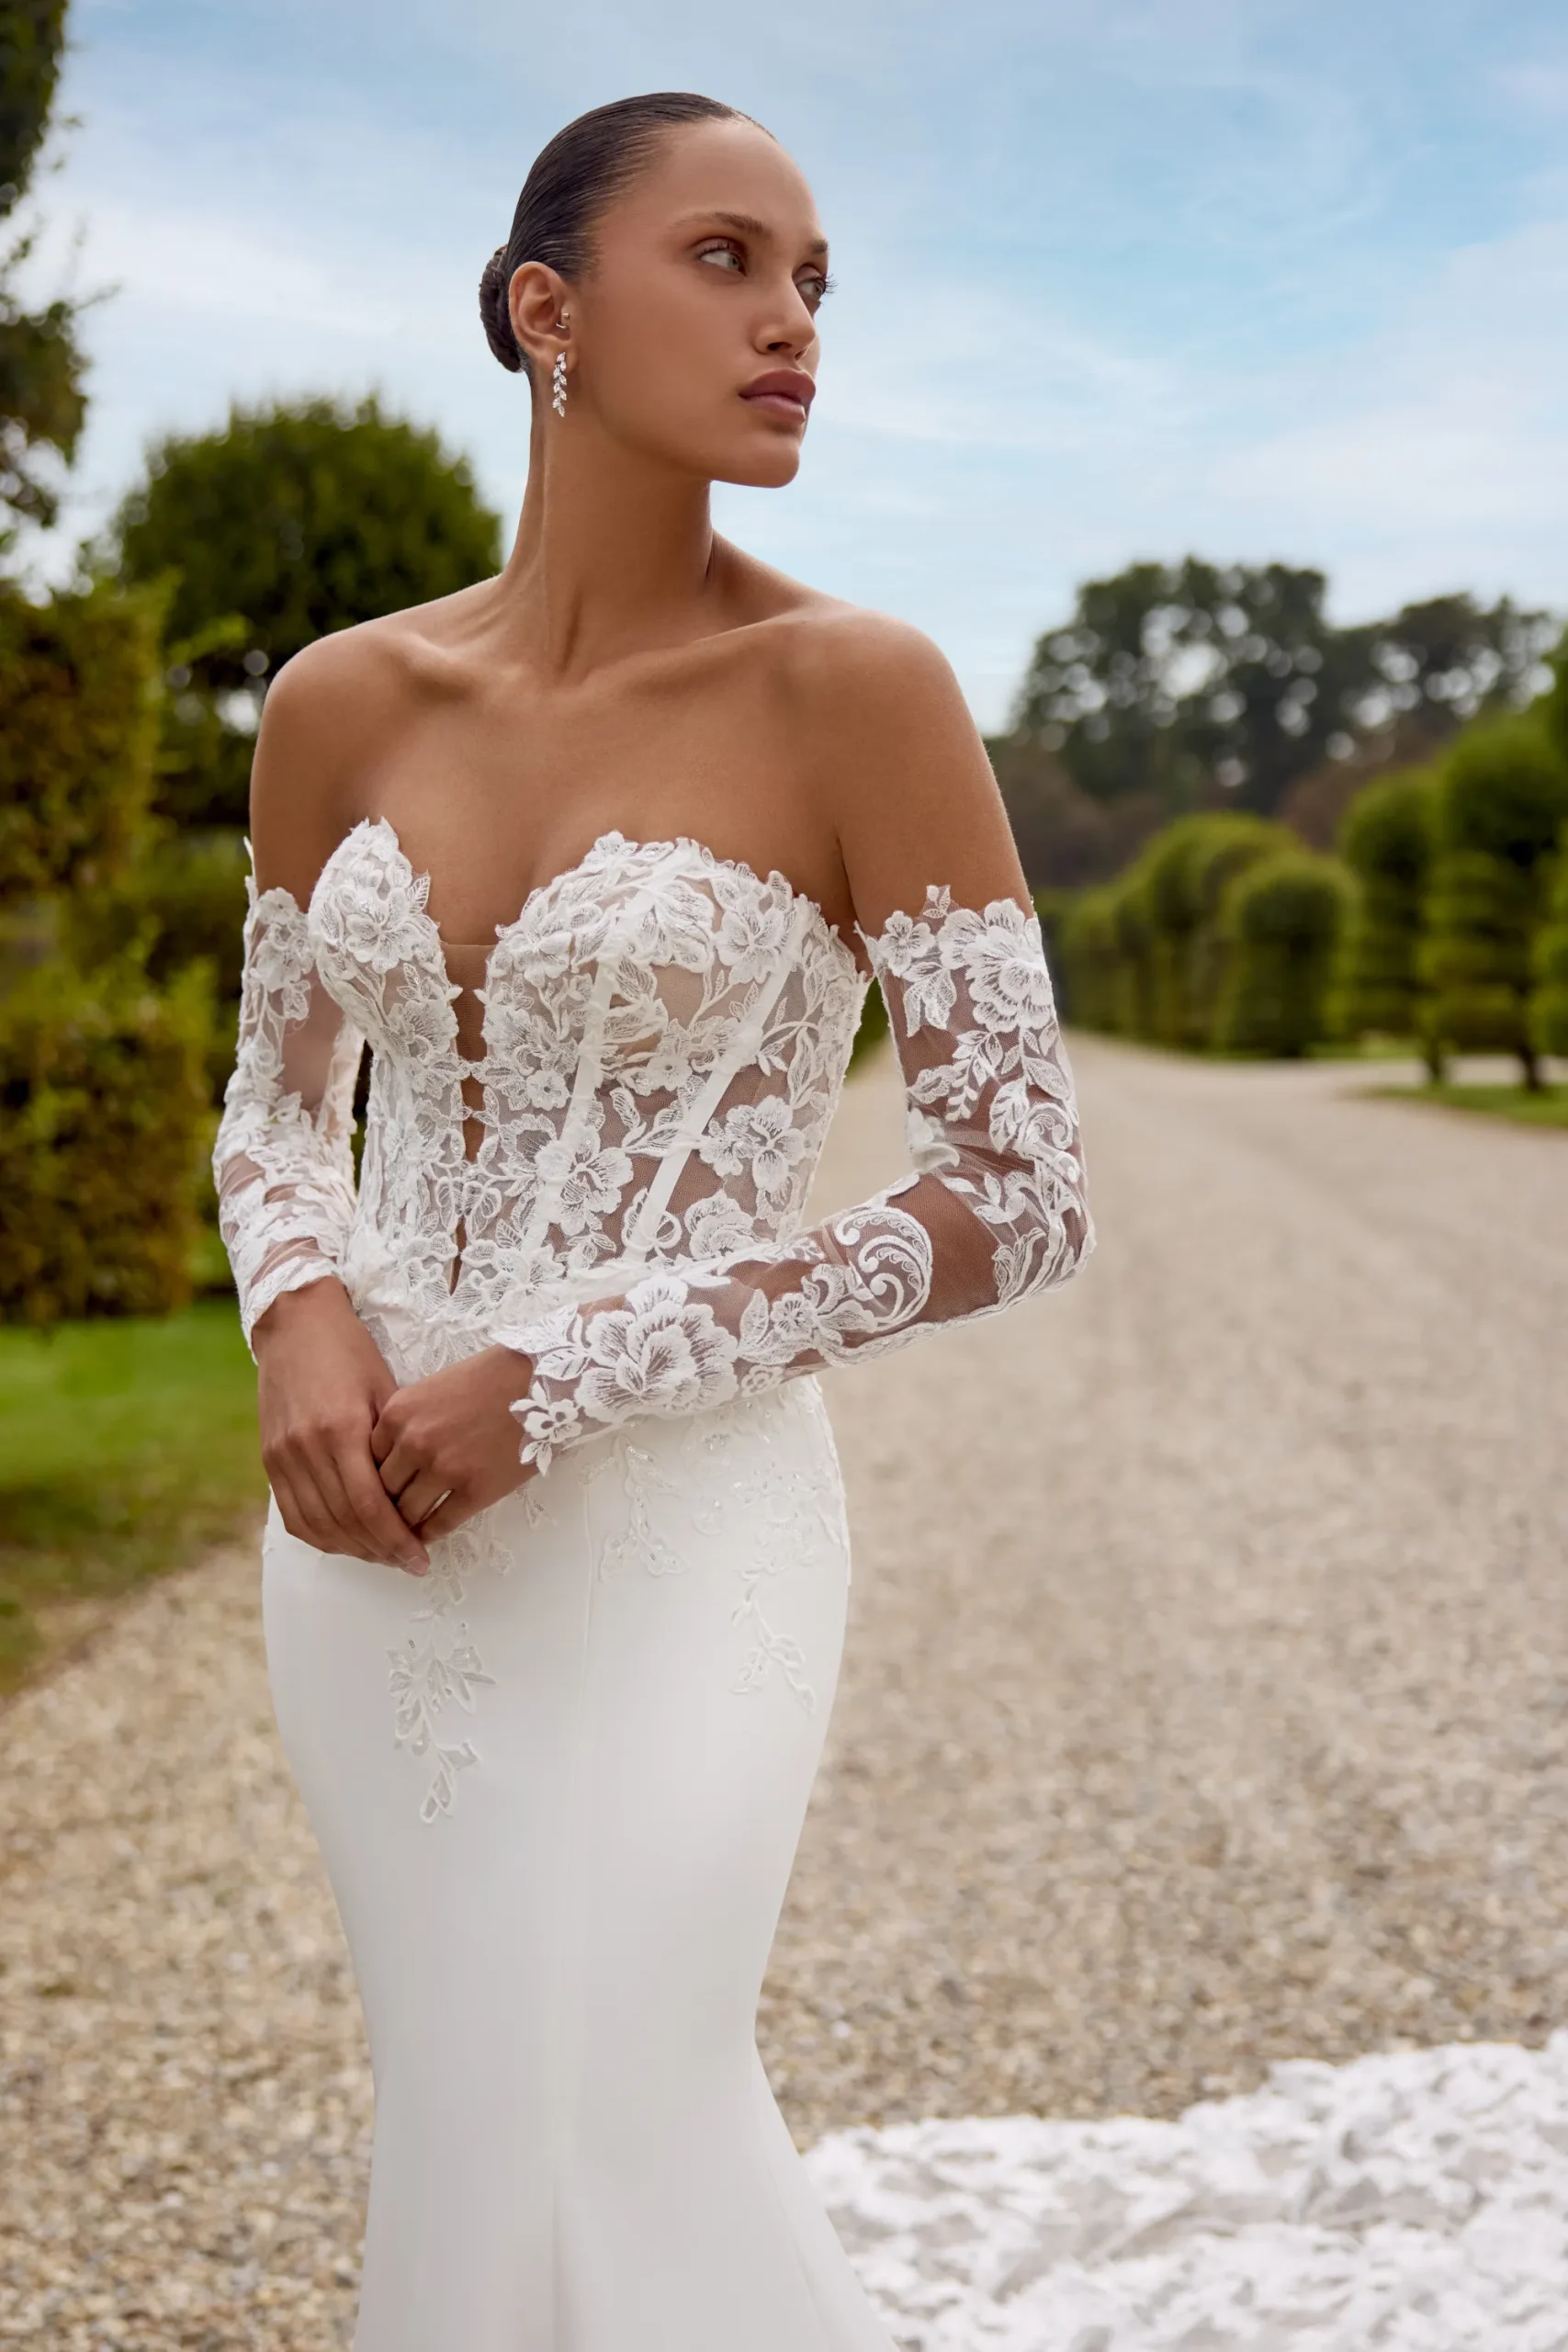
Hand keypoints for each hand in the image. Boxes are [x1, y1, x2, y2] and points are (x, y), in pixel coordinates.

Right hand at [254, 1278, 431, 1575]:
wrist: (297, 1325)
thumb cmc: (353, 1354)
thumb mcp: (385, 1391)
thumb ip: (395, 1445)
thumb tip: (418, 1497)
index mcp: (341, 1429)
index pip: (370, 1507)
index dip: (397, 1540)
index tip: (421, 1559)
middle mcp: (306, 1448)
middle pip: (345, 1522)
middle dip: (380, 1551)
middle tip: (408, 1563)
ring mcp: (282, 1455)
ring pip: (317, 1525)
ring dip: (352, 1549)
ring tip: (382, 1556)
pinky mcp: (269, 1458)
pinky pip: (293, 1515)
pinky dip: (321, 1536)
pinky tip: (347, 1541)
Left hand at [371, 1345, 537, 1541]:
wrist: (538, 1381)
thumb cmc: (488, 1379)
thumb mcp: (430, 1390)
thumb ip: (405, 1423)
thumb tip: (391, 1462)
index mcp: (398, 1414)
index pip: (368, 1461)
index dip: (372, 1480)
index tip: (378, 1492)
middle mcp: (414, 1443)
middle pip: (383, 1491)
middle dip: (384, 1508)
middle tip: (386, 1521)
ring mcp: (445, 1468)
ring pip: (408, 1513)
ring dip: (405, 1527)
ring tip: (405, 1535)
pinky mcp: (476, 1489)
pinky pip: (441, 1523)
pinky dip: (431, 1534)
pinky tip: (429, 1536)